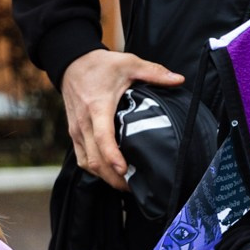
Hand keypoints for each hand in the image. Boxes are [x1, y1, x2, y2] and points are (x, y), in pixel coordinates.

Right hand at [61, 50, 185, 189]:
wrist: (71, 63)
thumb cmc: (100, 65)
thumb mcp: (129, 63)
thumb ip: (153, 72)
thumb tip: (178, 79)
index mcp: (97, 107)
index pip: (102, 137)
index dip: (112, 156)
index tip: (125, 170)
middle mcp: (83, 123)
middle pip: (95, 158)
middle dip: (113, 177)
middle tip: (135, 186)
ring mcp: (76, 130)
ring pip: (87, 162)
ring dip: (104, 176)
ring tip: (126, 185)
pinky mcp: (74, 133)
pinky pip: (82, 158)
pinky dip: (95, 170)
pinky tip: (111, 174)